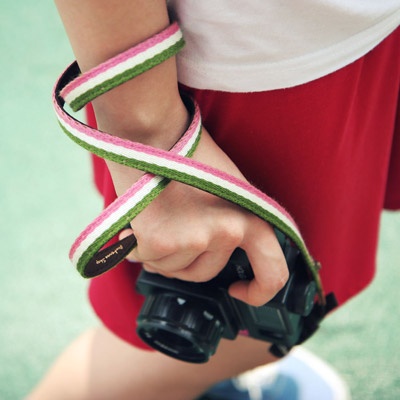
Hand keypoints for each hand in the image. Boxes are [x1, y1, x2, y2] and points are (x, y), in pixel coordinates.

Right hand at [109, 127, 288, 306]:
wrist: (151, 132)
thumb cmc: (188, 156)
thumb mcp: (229, 188)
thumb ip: (237, 221)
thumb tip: (228, 254)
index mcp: (249, 218)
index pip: (273, 273)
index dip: (258, 291)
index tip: (237, 291)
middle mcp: (225, 232)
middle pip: (204, 273)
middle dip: (187, 259)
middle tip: (176, 225)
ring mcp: (192, 239)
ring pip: (173, 270)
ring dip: (162, 253)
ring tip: (159, 216)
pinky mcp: (159, 242)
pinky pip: (146, 261)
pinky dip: (138, 247)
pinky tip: (139, 220)